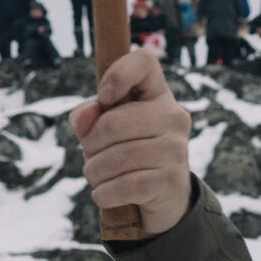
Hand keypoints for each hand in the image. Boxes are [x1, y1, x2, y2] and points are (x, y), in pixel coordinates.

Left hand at [70, 49, 192, 235]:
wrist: (163, 198)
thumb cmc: (126, 154)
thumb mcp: (104, 131)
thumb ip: (87, 116)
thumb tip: (84, 119)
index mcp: (157, 95)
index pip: (144, 61)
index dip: (118, 74)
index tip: (104, 97)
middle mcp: (173, 117)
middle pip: (114, 122)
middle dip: (91, 145)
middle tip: (92, 156)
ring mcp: (176, 148)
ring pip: (116, 158)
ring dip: (94, 172)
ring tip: (97, 177)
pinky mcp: (172, 180)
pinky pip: (124, 185)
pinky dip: (104, 193)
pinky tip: (103, 193)